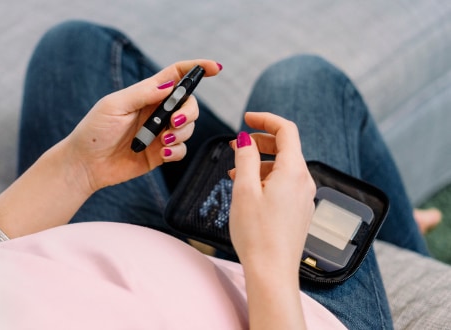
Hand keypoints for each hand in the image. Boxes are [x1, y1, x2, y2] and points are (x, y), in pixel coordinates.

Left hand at [64, 60, 221, 192]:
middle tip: (173, 123)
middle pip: (189, 103)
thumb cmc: (94, 131)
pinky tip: (163, 154)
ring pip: (189, 127)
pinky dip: (177, 151)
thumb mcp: (115, 105)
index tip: (215, 68)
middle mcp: (157, 111)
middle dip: (189, 112)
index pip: (177, 75)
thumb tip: (171, 85)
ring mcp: (160, 133)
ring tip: (163, 142)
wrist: (85, 165)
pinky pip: (181, 149)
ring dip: (182, 133)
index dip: (197, 68)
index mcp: (147, 93)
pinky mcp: (161, 154)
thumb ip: (143, 94)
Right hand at [228, 112, 315, 273]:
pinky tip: (247, 190)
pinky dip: (265, 179)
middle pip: (285, 148)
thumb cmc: (257, 234)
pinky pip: (284, 184)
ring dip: (259, 163)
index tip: (246, 118)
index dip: (266, 119)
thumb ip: (245, 159)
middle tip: (235, 145)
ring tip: (234, 172)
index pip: (286, 130)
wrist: (272, 272)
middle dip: (259, 142)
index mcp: (294, 171)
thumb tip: (246, 139)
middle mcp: (304, 181)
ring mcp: (303, 197)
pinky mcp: (298, 210)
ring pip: (282, 167)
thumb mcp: (244, 190)